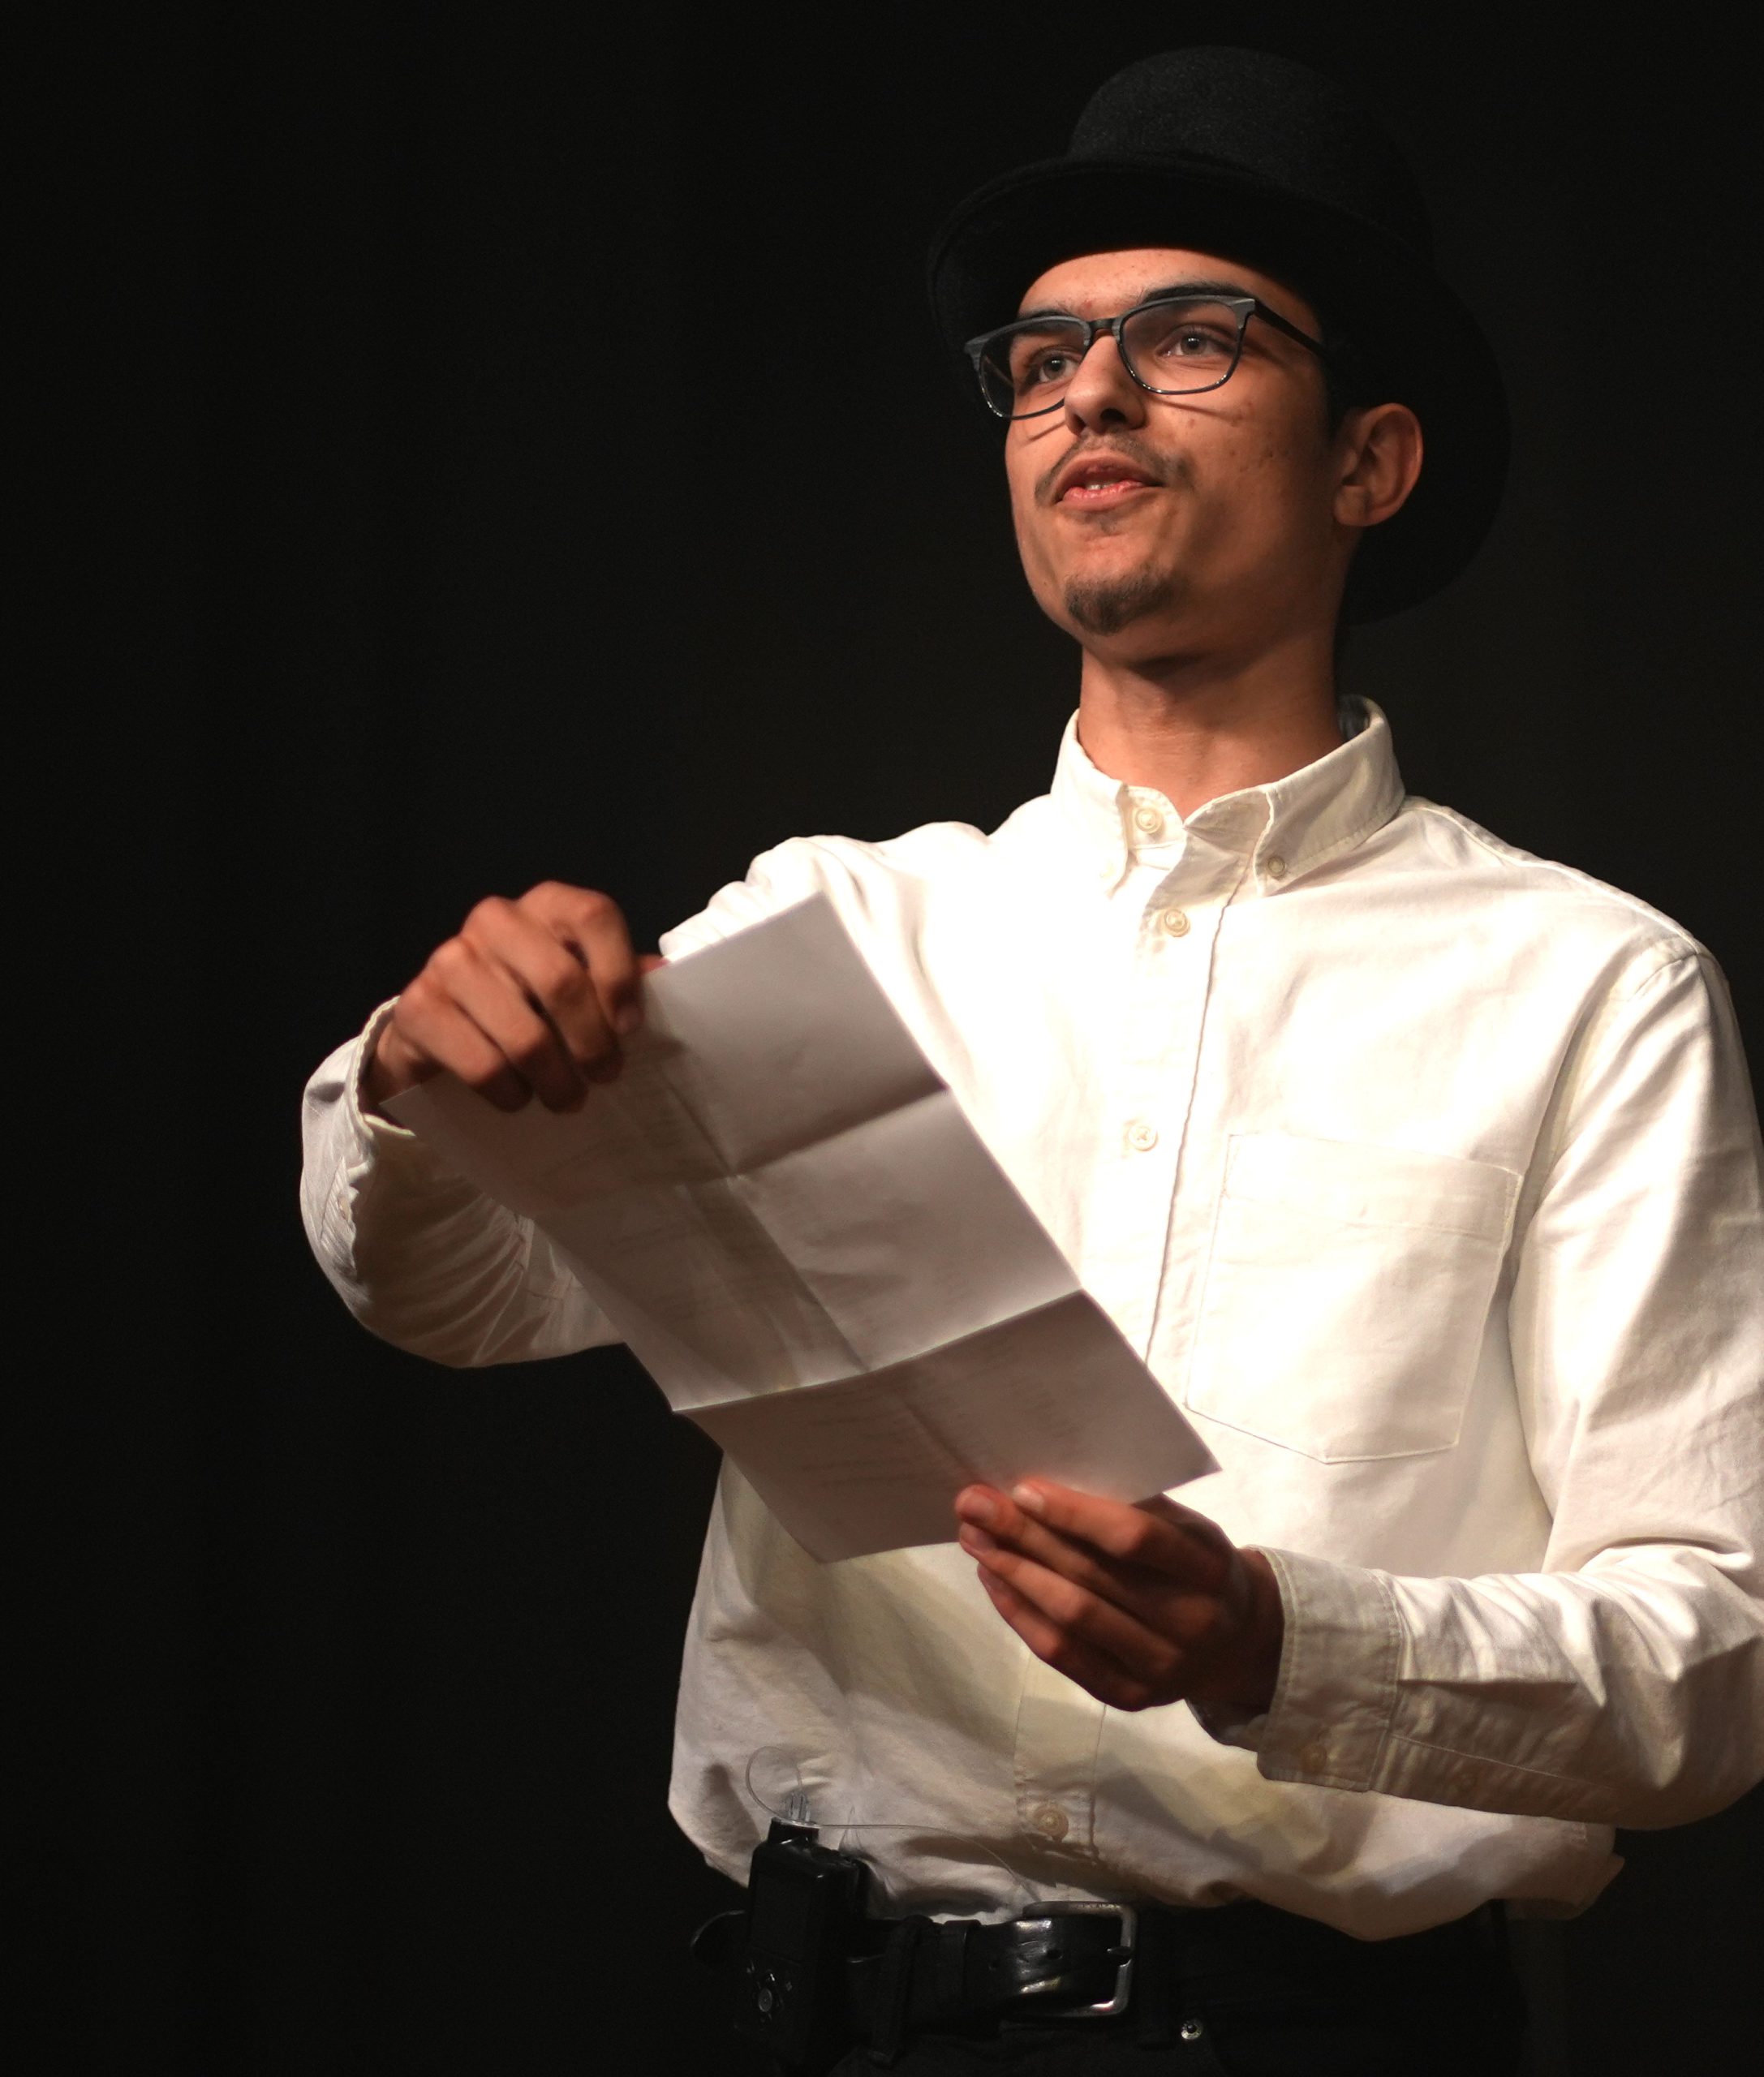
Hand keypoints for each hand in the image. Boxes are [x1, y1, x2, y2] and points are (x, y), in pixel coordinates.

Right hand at [365, 882, 657, 1115]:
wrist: (439, 1029)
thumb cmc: (528, 1003)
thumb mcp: (577, 984)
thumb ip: (617, 978)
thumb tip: (665, 979)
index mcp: (546, 905)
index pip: (593, 916)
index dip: (619, 975)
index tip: (631, 1029)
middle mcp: (495, 919)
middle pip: (561, 981)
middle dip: (593, 1044)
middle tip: (605, 1077)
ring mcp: (450, 959)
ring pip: (524, 1036)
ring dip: (556, 1082)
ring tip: (567, 1099)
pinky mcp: (418, 1007)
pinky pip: (483, 1065)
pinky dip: (511, 1094)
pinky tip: (519, 1098)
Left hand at [954, 1479, 1283, 1716]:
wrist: (1238, 1645)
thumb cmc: (1198, 1568)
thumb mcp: (1190, 1528)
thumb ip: (1137, 1508)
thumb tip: (1050, 1483)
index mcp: (1208, 1569)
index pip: (1134, 1539)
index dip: (1074, 1514)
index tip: (1022, 1488)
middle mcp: (1188, 1624)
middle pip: (1090, 1577)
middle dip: (1023, 1536)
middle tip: (974, 1504)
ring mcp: (1159, 1668)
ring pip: (1070, 1618)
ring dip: (1013, 1573)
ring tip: (974, 1537)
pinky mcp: (1129, 1697)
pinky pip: (1062, 1655)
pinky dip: (1020, 1614)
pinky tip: (993, 1579)